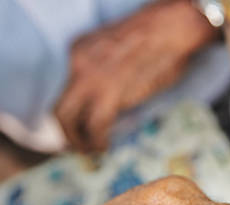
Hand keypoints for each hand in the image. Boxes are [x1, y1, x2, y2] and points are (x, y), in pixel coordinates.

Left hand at [55, 0, 216, 151]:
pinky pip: (94, 126)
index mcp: (79, 51)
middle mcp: (77, 64)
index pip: (64, 91)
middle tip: (77, 148)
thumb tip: (113, 100)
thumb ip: (108, 74)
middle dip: (66, 135)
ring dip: (79, 142)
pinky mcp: (109, 93)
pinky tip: (104, 146)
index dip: (69, 115)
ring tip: (92, 151)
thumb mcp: (119, 52)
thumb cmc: (158, 38)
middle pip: (58, 110)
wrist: (171, 28)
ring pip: (69, 121)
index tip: (78, 128)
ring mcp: (91, 79)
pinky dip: (97, 142)